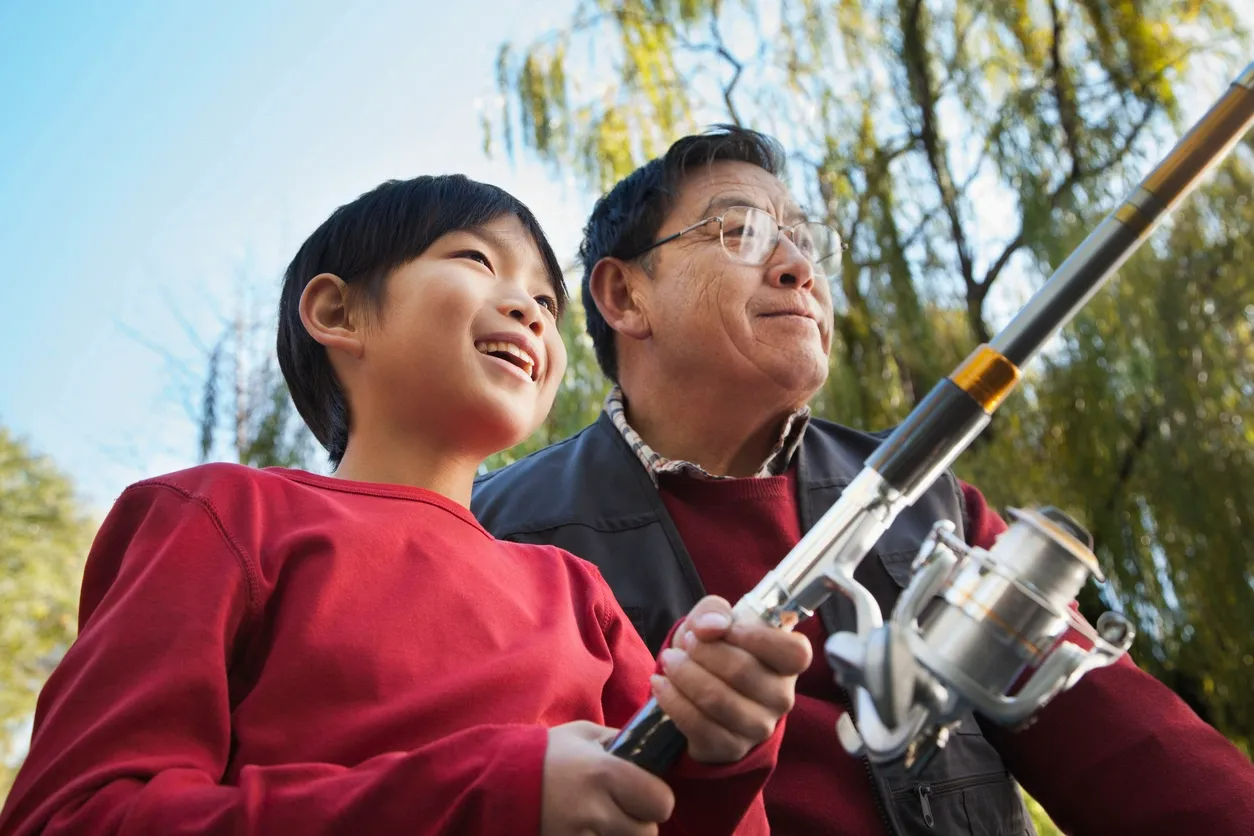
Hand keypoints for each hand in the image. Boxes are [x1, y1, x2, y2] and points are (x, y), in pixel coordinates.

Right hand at [540, 721, 674, 835]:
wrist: (498, 782)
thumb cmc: (547, 754)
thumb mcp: (585, 735)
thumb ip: (621, 742)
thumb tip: (654, 748)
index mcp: (605, 772)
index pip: (661, 802)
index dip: (656, 799)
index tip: (645, 793)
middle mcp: (595, 809)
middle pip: (647, 833)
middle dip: (641, 822)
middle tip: (625, 809)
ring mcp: (579, 835)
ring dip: (622, 835)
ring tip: (605, 820)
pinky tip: (590, 829)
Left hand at [651, 596, 811, 763]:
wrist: (699, 693)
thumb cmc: (717, 650)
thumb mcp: (715, 621)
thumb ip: (714, 611)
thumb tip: (710, 626)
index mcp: (788, 663)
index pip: (794, 653)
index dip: (760, 638)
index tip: (728, 629)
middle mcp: (781, 697)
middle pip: (743, 671)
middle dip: (704, 651)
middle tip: (685, 642)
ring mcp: (758, 727)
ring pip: (716, 699)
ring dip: (684, 674)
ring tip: (669, 660)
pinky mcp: (731, 748)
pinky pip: (697, 724)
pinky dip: (672, 699)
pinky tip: (661, 683)